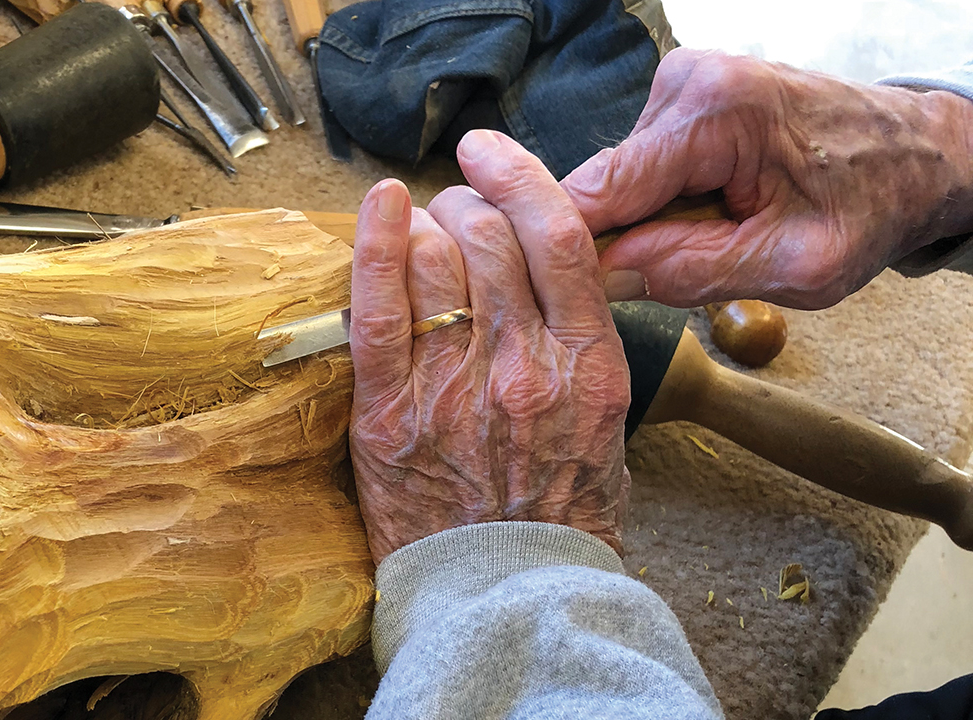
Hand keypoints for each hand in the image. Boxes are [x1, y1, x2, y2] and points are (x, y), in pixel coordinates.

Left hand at [349, 131, 630, 563]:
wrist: (508, 600)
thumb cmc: (560, 521)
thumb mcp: (606, 434)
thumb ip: (583, 355)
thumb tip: (550, 288)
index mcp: (586, 367)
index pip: (558, 238)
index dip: (522, 178)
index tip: (494, 154)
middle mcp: (523, 365)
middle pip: (489, 237)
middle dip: (465, 204)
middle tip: (452, 212)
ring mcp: (454, 387)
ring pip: (434, 259)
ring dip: (422, 223)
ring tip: (417, 226)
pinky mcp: (389, 414)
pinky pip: (378, 309)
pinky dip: (373, 245)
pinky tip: (376, 206)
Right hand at [563, 49, 972, 309]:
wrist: (916, 155)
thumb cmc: (870, 204)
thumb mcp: (795, 266)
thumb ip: (694, 272)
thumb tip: (604, 276)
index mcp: (716, 113)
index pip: (603, 188)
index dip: (574, 247)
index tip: (567, 297)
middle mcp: (687, 82)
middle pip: (608, 185)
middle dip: (630, 239)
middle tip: (686, 272)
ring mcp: (680, 84)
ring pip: (622, 182)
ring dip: (653, 224)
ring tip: (718, 235)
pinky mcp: (681, 99)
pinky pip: (644, 170)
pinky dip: (667, 204)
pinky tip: (714, 212)